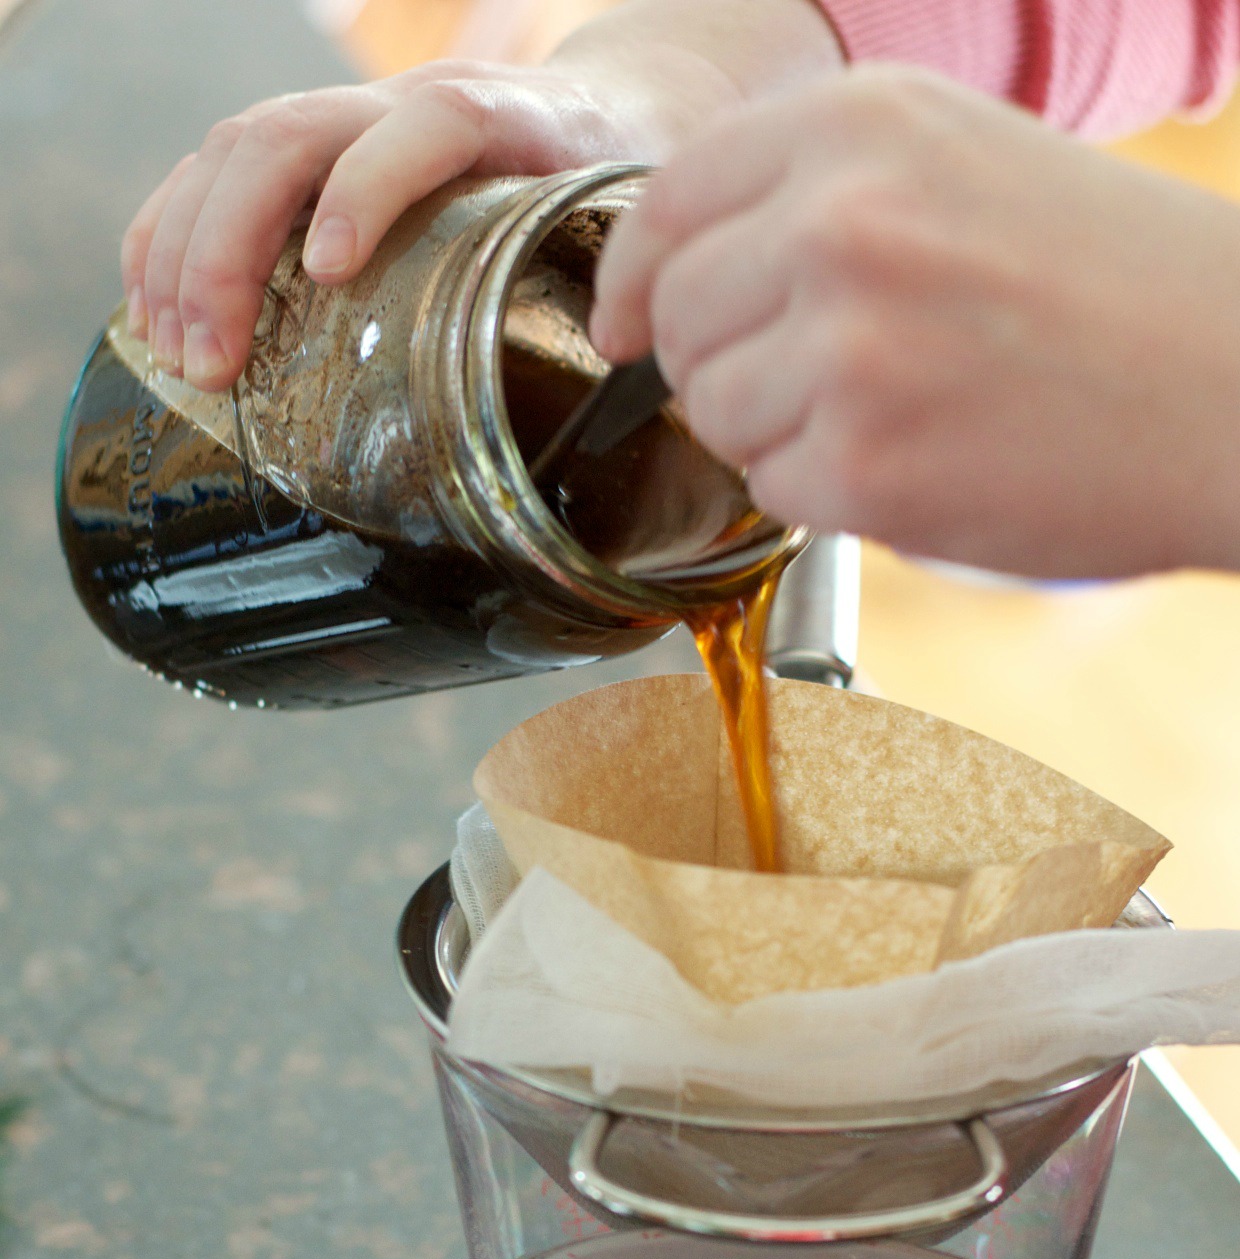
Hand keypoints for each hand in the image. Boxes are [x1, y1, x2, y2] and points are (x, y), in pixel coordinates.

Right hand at [122, 0, 838, 392]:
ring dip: (189, 247)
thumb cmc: (645, 183)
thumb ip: (651, 298)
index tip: (332, 273)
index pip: (424, 128)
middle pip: (293, 136)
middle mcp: (421, 107)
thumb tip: (653, 406)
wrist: (637, 102)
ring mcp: (363, 122)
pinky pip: (222, 169)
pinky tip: (151, 301)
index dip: (369, 189)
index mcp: (515, 123)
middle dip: (235, 246)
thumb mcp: (662, 230)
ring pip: (241, 149)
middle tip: (217, 360)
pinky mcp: (328, 153)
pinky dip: (176, 230)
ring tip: (177, 353)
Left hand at [592, 67, 1239, 578]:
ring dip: (777, 432)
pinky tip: (919, 461)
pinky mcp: (864, 464)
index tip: (625, 324)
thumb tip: (686, 269)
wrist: (1239, 387)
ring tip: (898, 413)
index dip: (632, 279)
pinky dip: (826, 493)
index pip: (667, 202)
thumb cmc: (1119, 287)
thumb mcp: (965, 164)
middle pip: (676, 318)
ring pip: (715, 412)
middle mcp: (838, 220)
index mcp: (861, 125)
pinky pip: (773, 489)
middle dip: (720, 363)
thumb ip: (822, 194)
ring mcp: (846, 346)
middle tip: (820, 382)